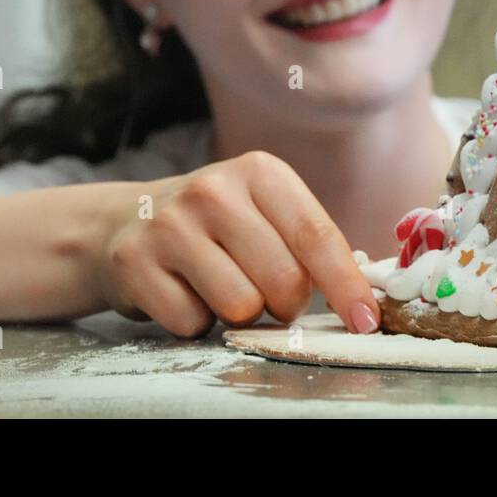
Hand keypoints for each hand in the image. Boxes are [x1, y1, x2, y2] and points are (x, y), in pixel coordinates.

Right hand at [96, 152, 379, 337]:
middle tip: (267, 293)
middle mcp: (214, 190)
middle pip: (283, 280)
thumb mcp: (267, 212)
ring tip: (220, 286)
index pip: (317, 236)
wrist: (129, 219)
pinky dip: (195, 322)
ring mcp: (170, 224)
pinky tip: (183, 292)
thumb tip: (362, 300)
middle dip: (286, 304)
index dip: (346, 285)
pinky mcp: (134, 262)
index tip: (366, 321)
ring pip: (239, 306)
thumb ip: (310, 245)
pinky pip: (191, 323)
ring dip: (238, 314)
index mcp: (260, 172)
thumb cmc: (219, 225)